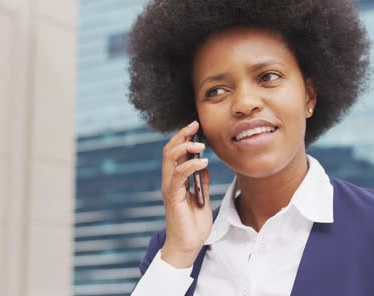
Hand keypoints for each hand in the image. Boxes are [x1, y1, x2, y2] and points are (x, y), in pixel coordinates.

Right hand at [160, 121, 212, 268]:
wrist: (188, 247)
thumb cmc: (193, 226)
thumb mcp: (202, 199)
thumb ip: (201, 183)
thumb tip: (203, 167)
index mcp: (176, 181)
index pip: (176, 153)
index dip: (183, 137)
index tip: (196, 126)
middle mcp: (170, 182)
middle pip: (170, 150)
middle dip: (182, 135)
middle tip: (195, 125)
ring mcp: (170, 188)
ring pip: (170, 158)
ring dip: (185, 147)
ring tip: (201, 144)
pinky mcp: (173, 197)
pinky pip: (178, 175)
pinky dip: (190, 165)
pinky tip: (202, 162)